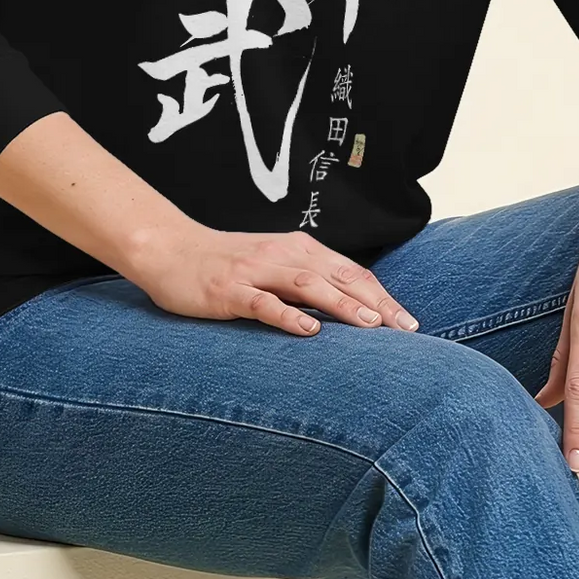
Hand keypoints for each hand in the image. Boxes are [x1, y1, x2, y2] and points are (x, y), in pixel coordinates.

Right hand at [129, 224, 420, 337]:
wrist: (169, 249)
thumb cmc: (226, 263)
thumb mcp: (274, 265)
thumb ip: (309, 280)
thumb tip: (352, 308)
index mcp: (299, 249)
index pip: (352, 273)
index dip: (384, 296)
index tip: (410, 323)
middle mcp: (283, 256)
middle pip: (340, 278)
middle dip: (376, 303)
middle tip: (406, 329)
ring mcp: (256, 272)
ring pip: (308, 286)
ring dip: (342, 305)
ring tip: (371, 326)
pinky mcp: (229, 290)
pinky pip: (263, 303)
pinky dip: (288, 315)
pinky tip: (309, 329)